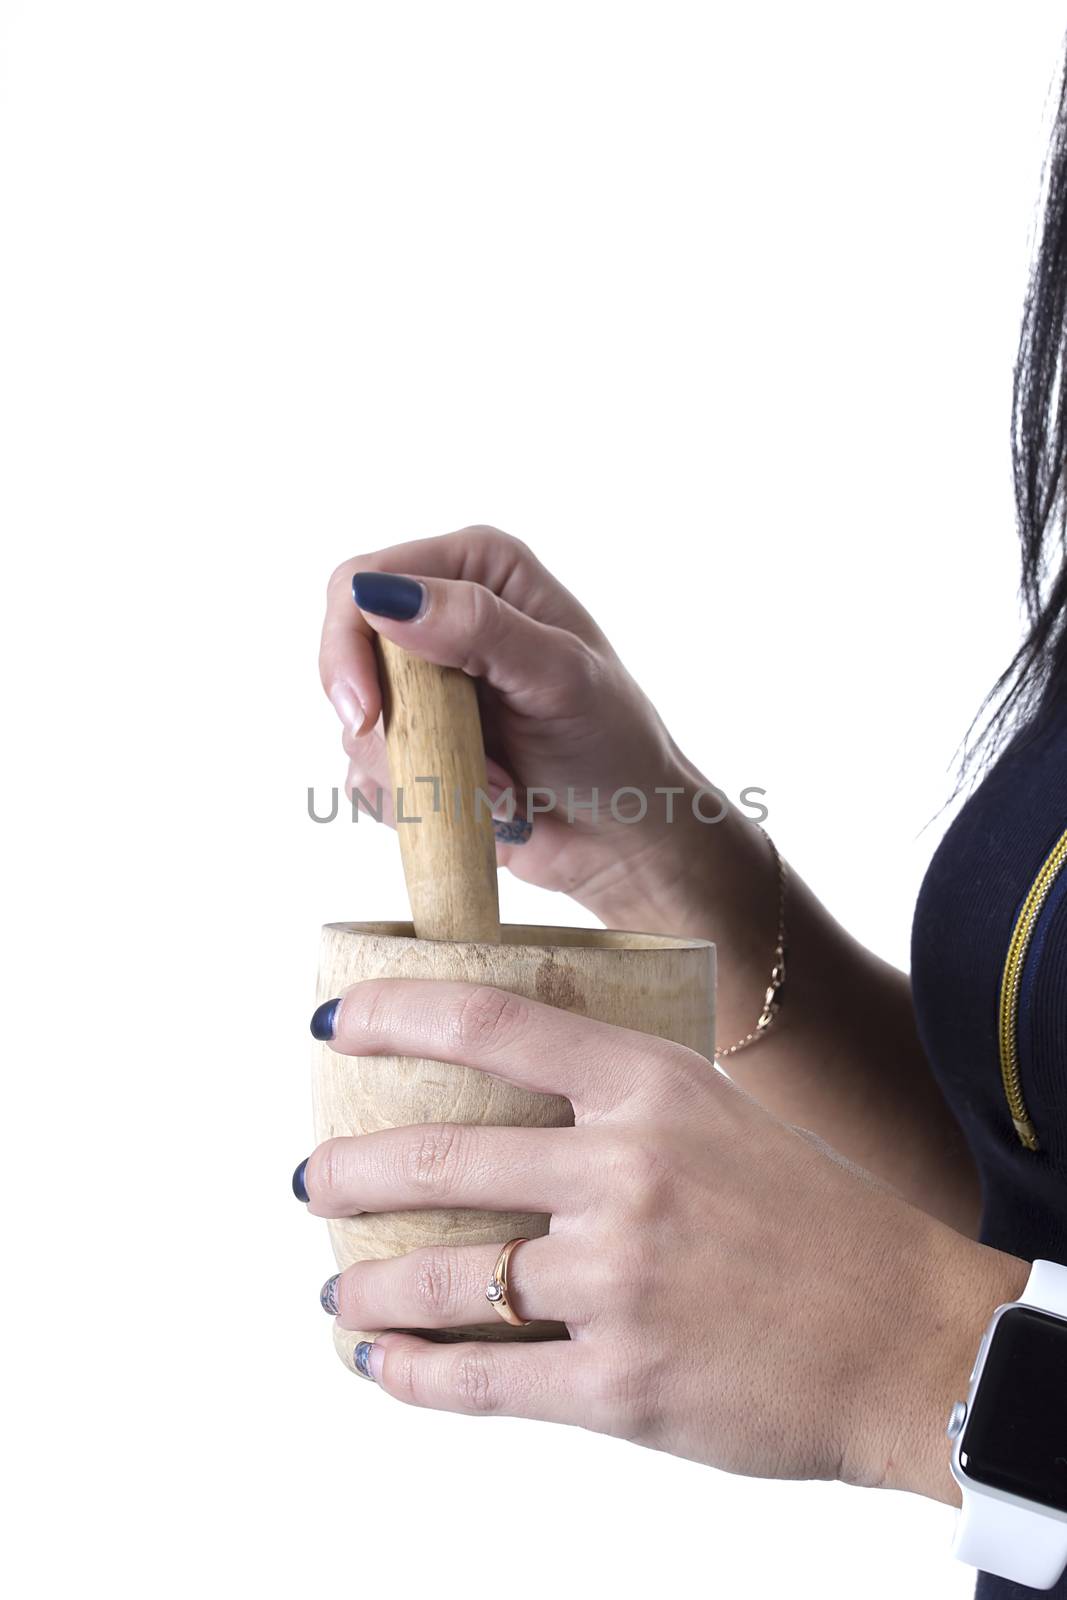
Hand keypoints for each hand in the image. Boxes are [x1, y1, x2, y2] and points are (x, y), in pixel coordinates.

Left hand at [298, 978, 1027, 1495]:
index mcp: (650, 1086)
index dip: (392, 1013)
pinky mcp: (621, 1385)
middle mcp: (625, 1172)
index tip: (331, 1022)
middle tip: (314, 1182)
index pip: (489, 1024)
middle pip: (437, 1158)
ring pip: (442, 1279)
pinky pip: (481, 1380)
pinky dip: (412, 1374)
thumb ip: (615, 1106)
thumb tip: (499, 1112)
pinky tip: (381, 1362)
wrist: (908, 1337)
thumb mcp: (718, 1117)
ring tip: (336, 1288)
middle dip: (348, 1173)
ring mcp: (619, 1281)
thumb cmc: (809, 1220)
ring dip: (365, 1285)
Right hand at [318, 525, 721, 927]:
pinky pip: (367, 774)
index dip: (346, 646)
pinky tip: (475, 806)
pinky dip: (413, 800)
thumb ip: (479, 628)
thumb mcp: (560, 677)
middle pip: (345, 656)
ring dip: (417, 772)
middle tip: (442, 769)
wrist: (626, 836)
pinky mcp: (416, 742)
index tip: (366, 716)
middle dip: (388, 726)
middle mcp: (443, 613)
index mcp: (477, 568)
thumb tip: (386, 597)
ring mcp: (426, 683)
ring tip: (496, 789)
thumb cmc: (613, 746)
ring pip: (354, 727)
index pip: (362, 582)